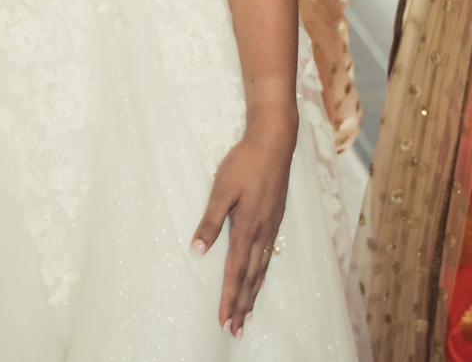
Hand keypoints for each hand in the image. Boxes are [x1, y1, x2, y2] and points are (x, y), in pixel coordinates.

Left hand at [191, 112, 296, 336]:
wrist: (275, 141)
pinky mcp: (275, 217)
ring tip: (247, 314)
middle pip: (251, 277)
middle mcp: (262, 232)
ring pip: (261, 268)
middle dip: (243, 305)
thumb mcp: (222, 189)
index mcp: (247, 228)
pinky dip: (262, 274)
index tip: (224, 320)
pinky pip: (268, 255)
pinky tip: (260, 278)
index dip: (230, 298)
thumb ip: (210, 221)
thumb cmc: (245, 161)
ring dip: (253, 293)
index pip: (236, 272)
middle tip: (236, 331)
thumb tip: (196, 251)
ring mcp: (271, 226)